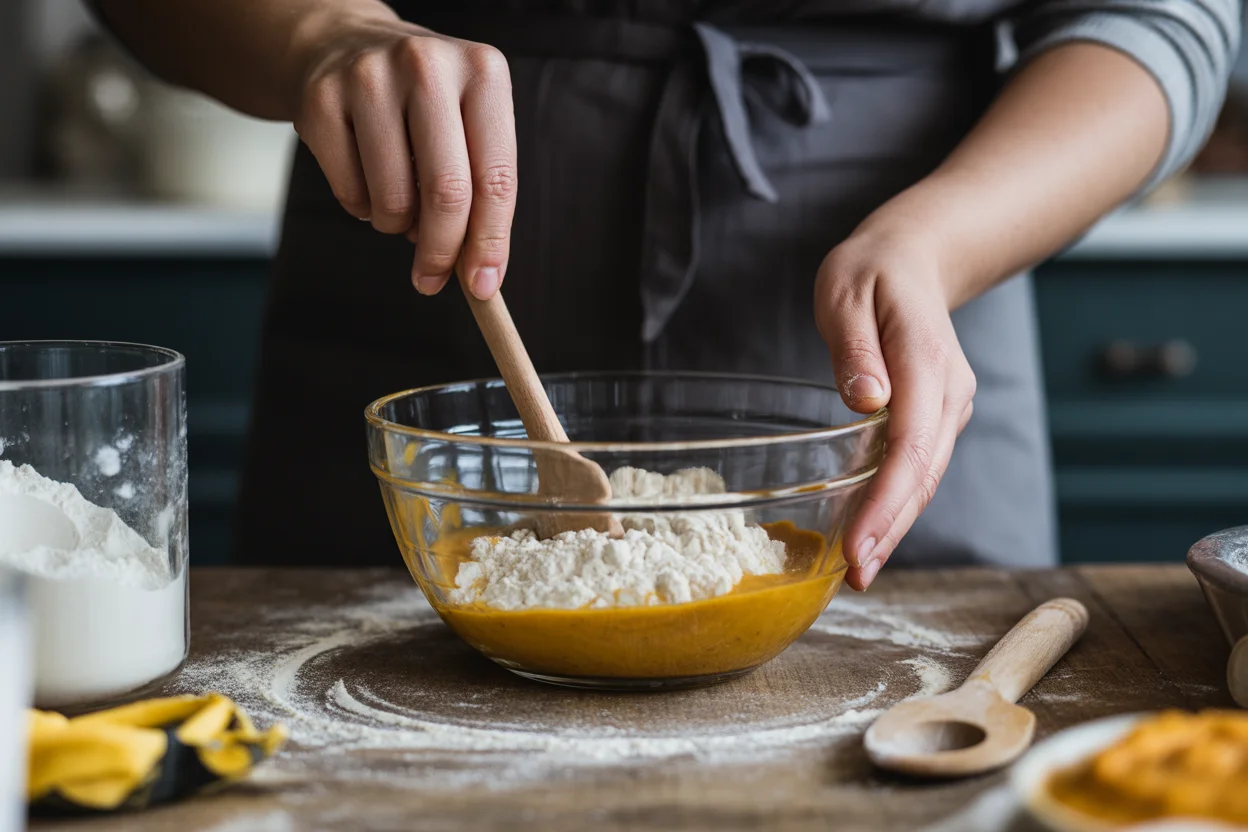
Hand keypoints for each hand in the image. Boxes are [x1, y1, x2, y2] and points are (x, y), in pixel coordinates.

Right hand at [291, 15, 515, 298]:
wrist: (343, 45)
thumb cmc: (422, 102)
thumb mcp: (468, 125)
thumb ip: (482, 193)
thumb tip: (480, 274)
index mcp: (483, 72)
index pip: (496, 178)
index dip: (491, 242)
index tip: (483, 284)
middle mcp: (427, 66)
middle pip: (447, 193)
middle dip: (442, 251)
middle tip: (432, 278)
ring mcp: (369, 79)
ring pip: (393, 200)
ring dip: (397, 226)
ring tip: (399, 201)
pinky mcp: (320, 101)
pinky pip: (350, 193)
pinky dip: (362, 208)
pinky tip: (366, 178)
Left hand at [814, 225, 976, 591]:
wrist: (915, 258)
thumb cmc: (871, 272)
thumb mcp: (846, 291)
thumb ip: (854, 346)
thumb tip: (866, 400)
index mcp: (926, 359)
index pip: (911, 442)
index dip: (887, 499)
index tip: (860, 542)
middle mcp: (948, 391)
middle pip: (923, 472)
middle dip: (891, 528)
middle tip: (856, 576)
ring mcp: (947, 406)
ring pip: (925, 476)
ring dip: (896, 525)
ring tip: (859, 571)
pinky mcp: (936, 417)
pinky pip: (919, 466)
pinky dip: (898, 502)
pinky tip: (871, 533)